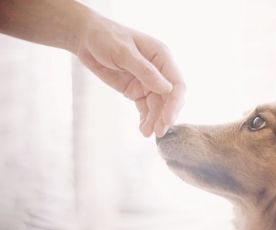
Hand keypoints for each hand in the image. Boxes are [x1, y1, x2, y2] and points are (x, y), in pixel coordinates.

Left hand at [74, 15, 184, 136]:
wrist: (86, 39)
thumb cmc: (106, 38)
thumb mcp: (124, 52)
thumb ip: (145, 71)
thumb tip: (167, 89)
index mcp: (162, 57)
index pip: (177, 84)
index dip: (175, 103)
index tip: (167, 119)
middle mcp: (159, 71)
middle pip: (169, 98)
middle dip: (165, 115)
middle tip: (159, 132)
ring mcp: (148, 82)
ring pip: (157, 106)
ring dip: (155, 120)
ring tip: (148, 133)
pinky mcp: (136, 90)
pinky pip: (145, 108)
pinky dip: (145, 120)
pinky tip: (143, 130)